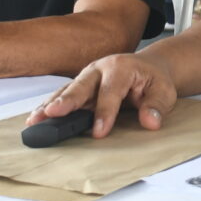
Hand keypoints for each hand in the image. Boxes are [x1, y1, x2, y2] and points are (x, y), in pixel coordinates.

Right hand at [32, 52, 178, 137]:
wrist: (150, 67)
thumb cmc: (154, 80)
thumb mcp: (165, 91)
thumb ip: (157, 106)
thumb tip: (151, 121)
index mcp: (121, 67)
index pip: (110, 91)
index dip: (104, 112)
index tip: (98, 132)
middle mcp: (99, 69)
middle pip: (81, 85)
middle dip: (67, 100)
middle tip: (52, 113)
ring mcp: (87, 77)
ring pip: (67, 91)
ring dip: (50, 105)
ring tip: (35, 120)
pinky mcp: (80, 86)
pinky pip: (63, 96)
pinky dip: (49, 107)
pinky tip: (36, 118)